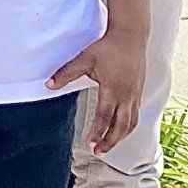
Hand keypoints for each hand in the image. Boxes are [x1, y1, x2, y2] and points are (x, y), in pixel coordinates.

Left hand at [48, 29, 145, 154]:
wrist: (131, 36)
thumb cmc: (107, 47)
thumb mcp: (84, 58)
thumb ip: (66, 73)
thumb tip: (48, 85)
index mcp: (113, 88)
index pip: (105, 116)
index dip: (98, 132)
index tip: (90, 144)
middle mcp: (127, 95)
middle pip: (120, 126)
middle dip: (110, 141)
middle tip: (98, 152)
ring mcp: (135, 95)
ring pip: (130, 124)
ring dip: (120, 137)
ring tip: (107, 146)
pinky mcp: (139, 93)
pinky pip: (135, 116)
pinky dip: (127, 128)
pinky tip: (119, 131)